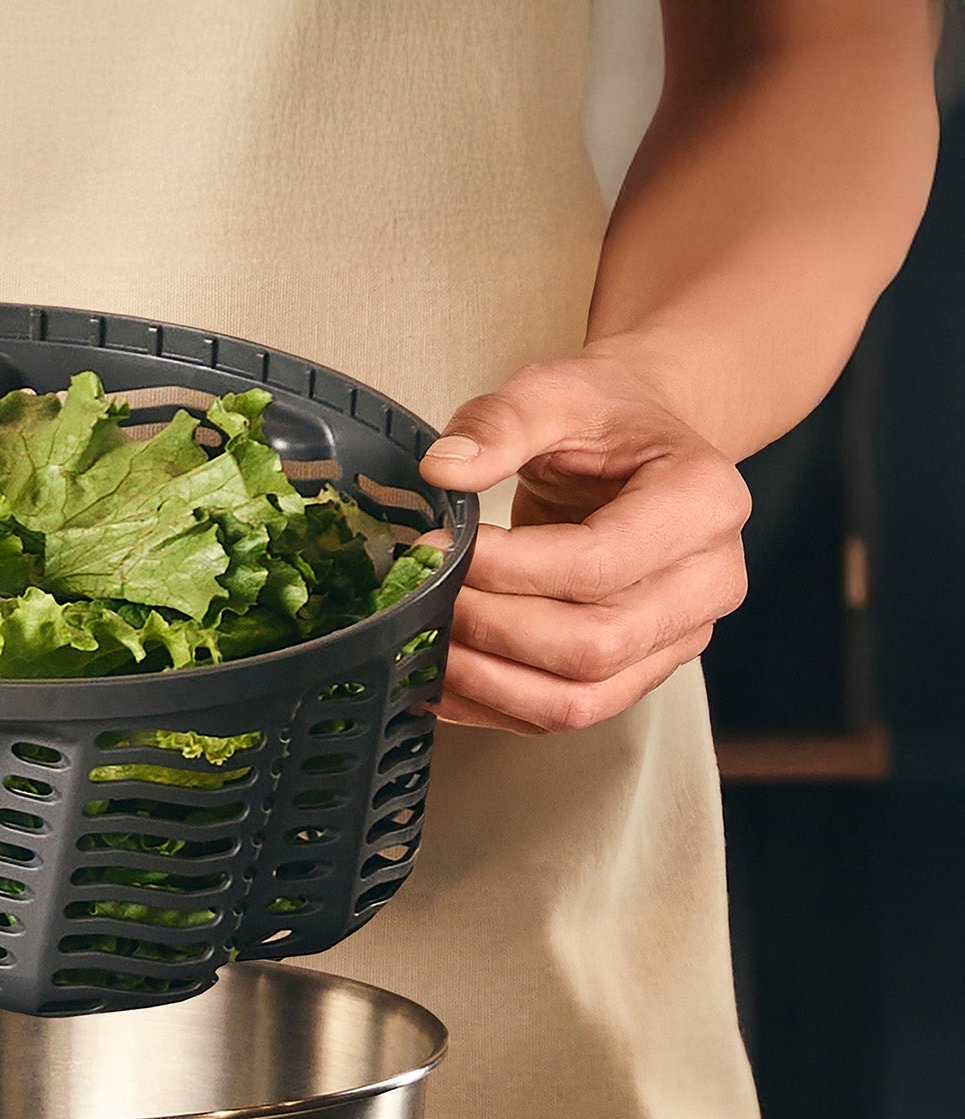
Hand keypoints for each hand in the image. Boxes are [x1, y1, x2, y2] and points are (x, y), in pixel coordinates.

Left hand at [414, 351, 750, 733]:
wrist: (642, 448)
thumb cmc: (607, 420)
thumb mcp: (556, 391)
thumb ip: (500, 422)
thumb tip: (443, 470)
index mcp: (704, 502)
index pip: (596, 565)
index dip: (506, 570)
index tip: (439, 552)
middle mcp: (710, 582)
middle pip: (591, 646)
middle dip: (491, 630)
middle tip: (424, 599)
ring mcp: (679, 638)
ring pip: (578, 700)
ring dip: (486, 683)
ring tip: (422, 645)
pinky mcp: (639, 673)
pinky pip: (564, 713)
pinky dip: (494, 707)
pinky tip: (442, 678)